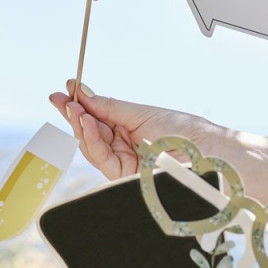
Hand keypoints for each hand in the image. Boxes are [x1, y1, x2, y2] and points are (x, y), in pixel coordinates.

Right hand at [48, 80, 217, 178]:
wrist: (208, 155)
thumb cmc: (183, 131)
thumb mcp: (142, 113)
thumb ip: (110, 107)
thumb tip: (83, 93)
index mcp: (130, 128)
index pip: (99, 116)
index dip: (81, 104)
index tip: (66, 88)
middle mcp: (124, 147)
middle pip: (91, 132)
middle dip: (74, 115)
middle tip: (59, 98)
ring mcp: (124, 163)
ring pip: (92, 146)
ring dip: (80, 126)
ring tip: (73, 108)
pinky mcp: (124, 179)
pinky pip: (101, 158)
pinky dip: (92, 139)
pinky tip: (87, 122)